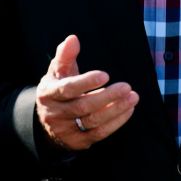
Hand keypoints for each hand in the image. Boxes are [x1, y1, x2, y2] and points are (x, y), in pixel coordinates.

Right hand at [35, 35, 138, 150]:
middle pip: (82, 107)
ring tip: (133, 97)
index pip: (66, 89)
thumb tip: (73, 39)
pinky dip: (116, 122)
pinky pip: (99, 133)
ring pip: (93, 121)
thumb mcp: (57, 71)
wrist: (48, 121)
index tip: (105, 75)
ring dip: (116, 109)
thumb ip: (65, 55)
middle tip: (126, 86)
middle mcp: (54, 114)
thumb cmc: (58, 87)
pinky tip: (128, 109)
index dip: (85, 83)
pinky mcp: (78, 141)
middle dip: (107, 97)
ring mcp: (66, 130)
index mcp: (48, 94)